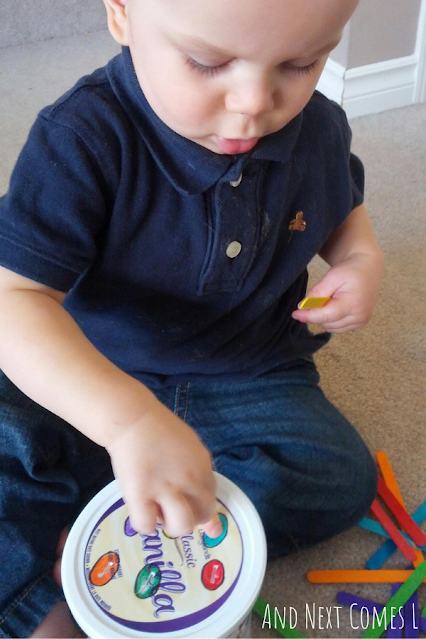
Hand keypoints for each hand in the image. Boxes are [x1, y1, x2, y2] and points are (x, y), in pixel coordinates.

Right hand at [106, 397, 220, 537]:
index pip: (211, 498)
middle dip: (190, 519)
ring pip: (181, 526)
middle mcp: (189, 479)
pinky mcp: (141, 494)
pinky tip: (141, 511)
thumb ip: (197, 467)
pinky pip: (147, 526)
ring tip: (159, 512)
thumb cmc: (159, 429)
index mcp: (202, 467)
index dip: (201, 507)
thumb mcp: (189, 445)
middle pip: (202, 515)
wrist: (134, 419)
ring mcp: (166, 488)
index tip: (192, 510)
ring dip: (171, 525)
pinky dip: (145, 525)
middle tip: (173, 510)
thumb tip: (198, 489)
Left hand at [292, 253, 383, 333]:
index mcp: (353, 303)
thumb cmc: (350, 270)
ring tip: (332, 299)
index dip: (309, 316)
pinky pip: (338, 328)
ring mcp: (361, 322)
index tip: (295, 314)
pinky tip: (336, 306)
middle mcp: (359, 316)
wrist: (368, 268)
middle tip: (323, 296)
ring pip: (331, 328)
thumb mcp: (332, 276)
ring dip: (325, 317)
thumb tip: (302, 307)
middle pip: (327, 323)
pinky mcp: (360, 324)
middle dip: (318, 313)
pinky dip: (332, 320)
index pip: (326, 316)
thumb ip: (318, 292)